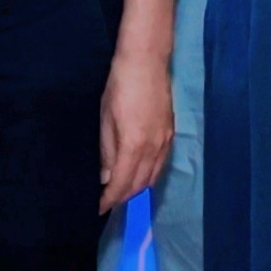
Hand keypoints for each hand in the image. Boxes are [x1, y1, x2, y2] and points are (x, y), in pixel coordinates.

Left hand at [99, 42, 171, 209]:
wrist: (146, 61)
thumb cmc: (120, 86)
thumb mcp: (106, 119)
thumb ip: (107, 151)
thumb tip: (106, 177)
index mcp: (134, 146)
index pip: (122, 184)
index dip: (110, 199)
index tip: (99, 208)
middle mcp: (154, 149)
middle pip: (140, 185)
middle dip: (124, 197)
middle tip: (108, 201)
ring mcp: (166, 142)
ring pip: (153, 177)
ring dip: (138, 188)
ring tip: (121, 191)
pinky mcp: (171, 134)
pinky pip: (161, 164)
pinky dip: (149, 175)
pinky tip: (139, 173)